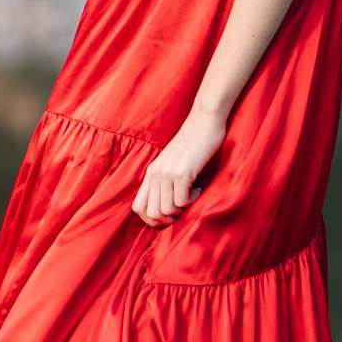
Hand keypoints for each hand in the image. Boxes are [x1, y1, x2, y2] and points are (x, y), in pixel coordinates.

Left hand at [131, 106, 227, 226]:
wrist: (204, 121)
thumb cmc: (192, 143)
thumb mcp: (171, 161)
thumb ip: (164, 179)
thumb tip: (165, 208)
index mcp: (150, 172)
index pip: (138, 208)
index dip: (151, 220)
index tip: (169, 215)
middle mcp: (155, 173)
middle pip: (152, 214)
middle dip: (169, 219)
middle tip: (183, 207)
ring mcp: (167, 173)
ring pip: (167, 211)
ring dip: (182, 209)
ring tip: (192, 194)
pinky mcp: (182, 173)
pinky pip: (182, 202)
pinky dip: (193, 200)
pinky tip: (199, 187)